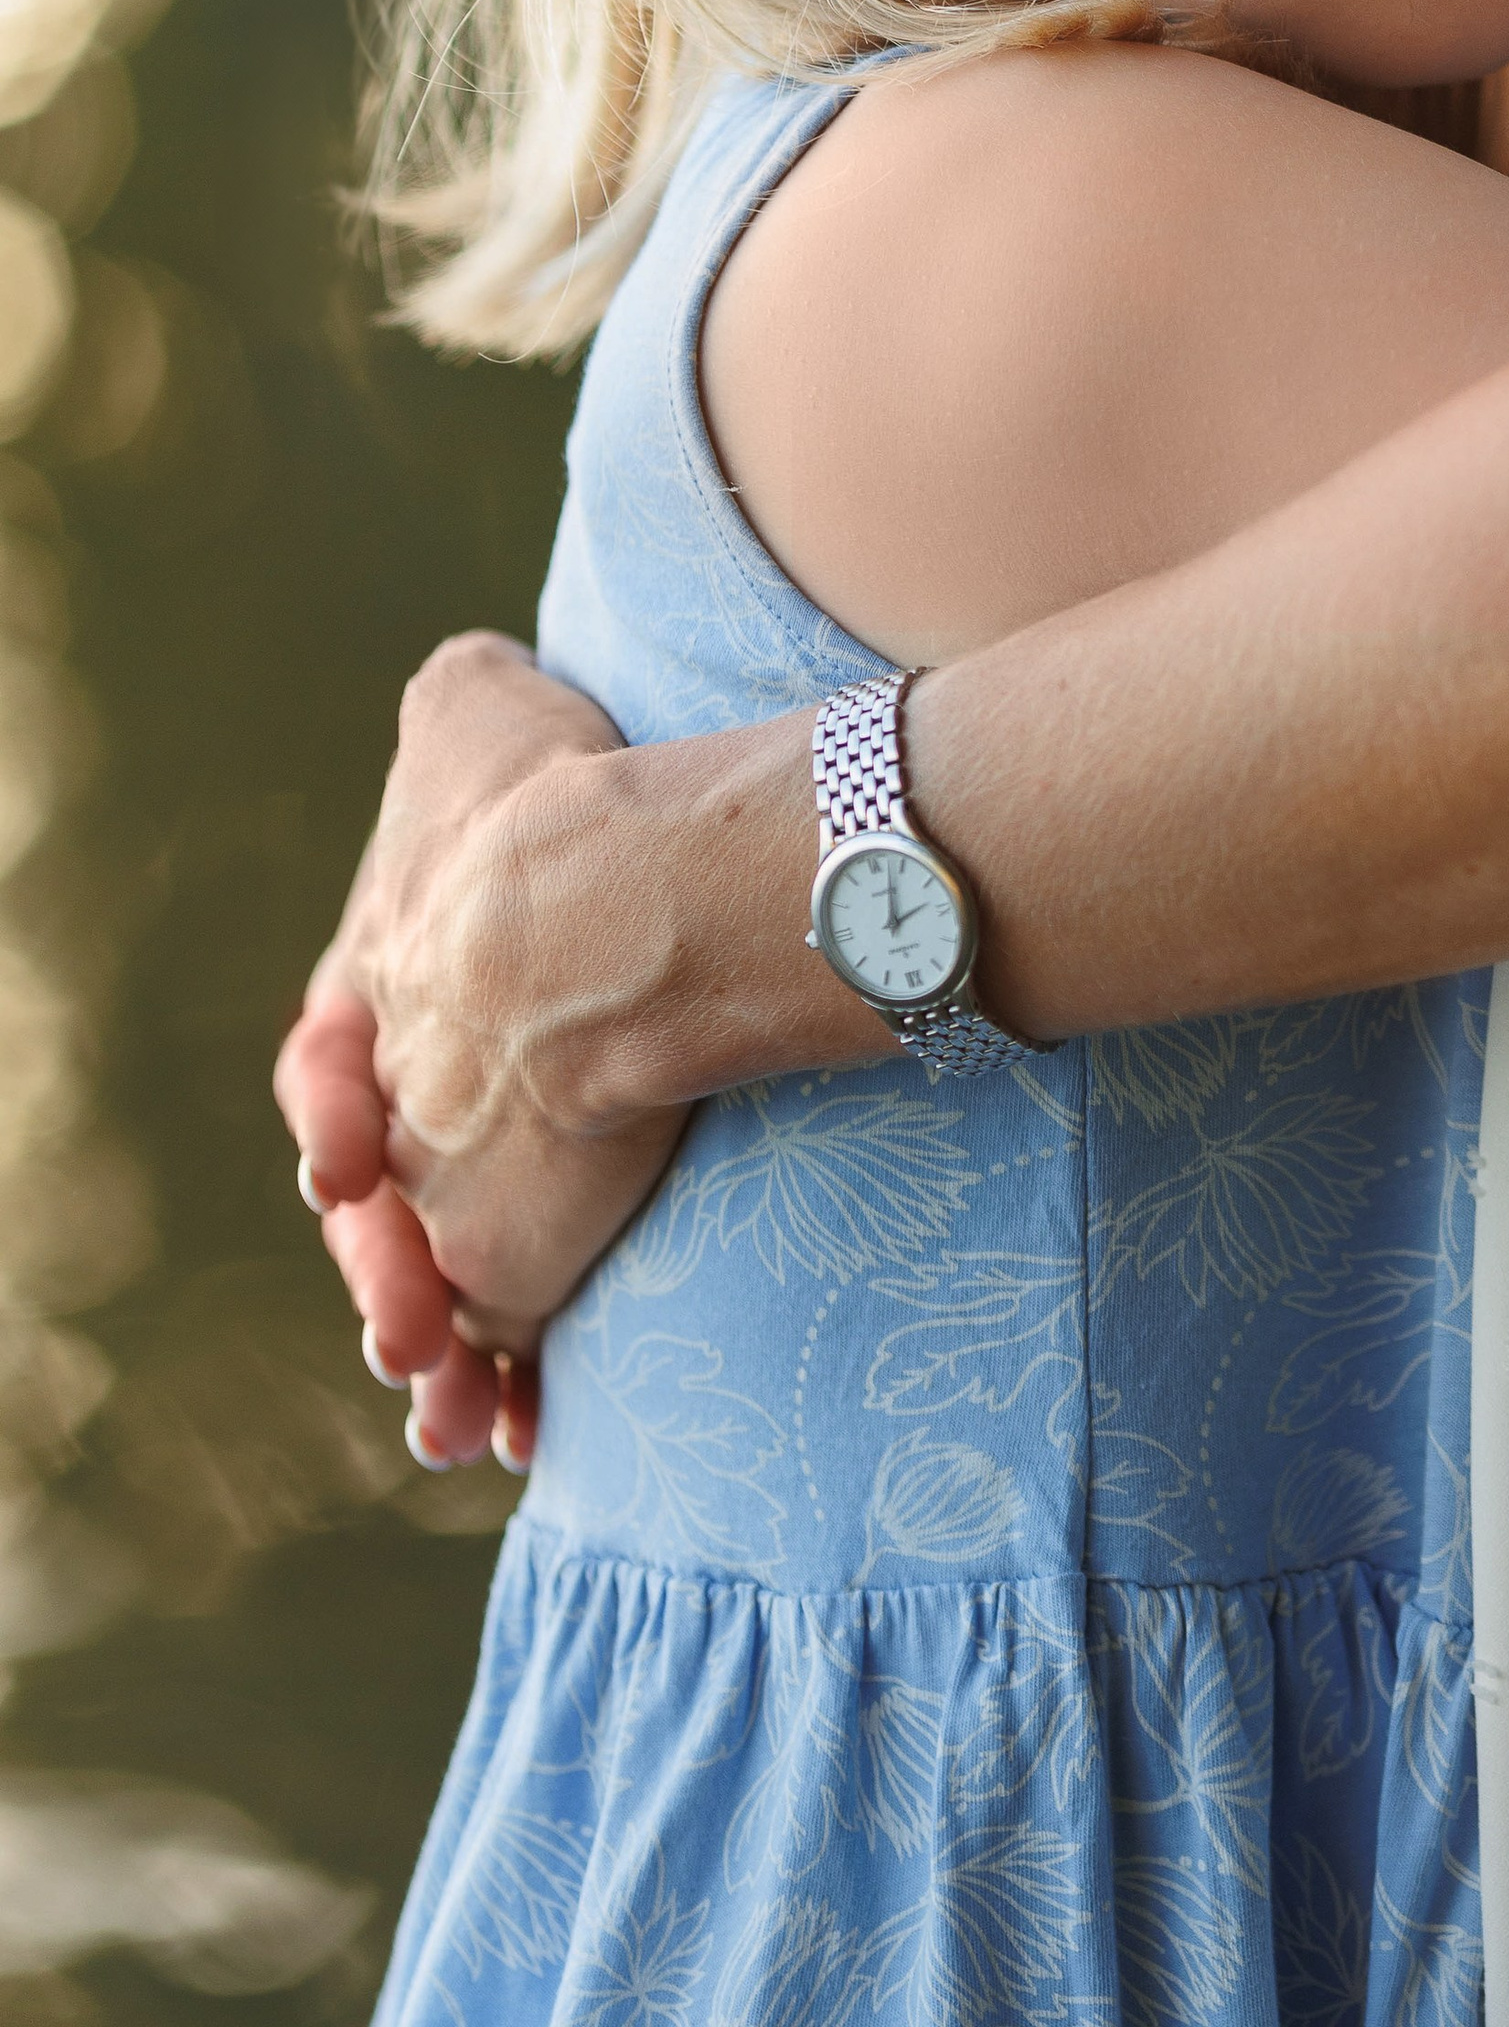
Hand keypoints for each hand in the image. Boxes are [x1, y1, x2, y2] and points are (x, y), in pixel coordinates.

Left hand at [276, 639, 688, 1462]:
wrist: (582, 922)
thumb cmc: (540, 804)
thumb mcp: (475, 711)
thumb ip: (463, 705)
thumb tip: (474, 679)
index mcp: (367, 992)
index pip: (329, 1065)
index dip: (343, 1096)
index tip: (360, 1134)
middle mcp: (391, 1106)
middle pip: (371, 1201)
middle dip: (385, 1252)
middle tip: (405, 1298)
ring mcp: (446, 1192)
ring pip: (423, 1294)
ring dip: (431, 1343)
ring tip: (448, 1404)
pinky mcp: (512, 1263)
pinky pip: (503, 1344)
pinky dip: (503, 1387)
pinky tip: (516, 1426)